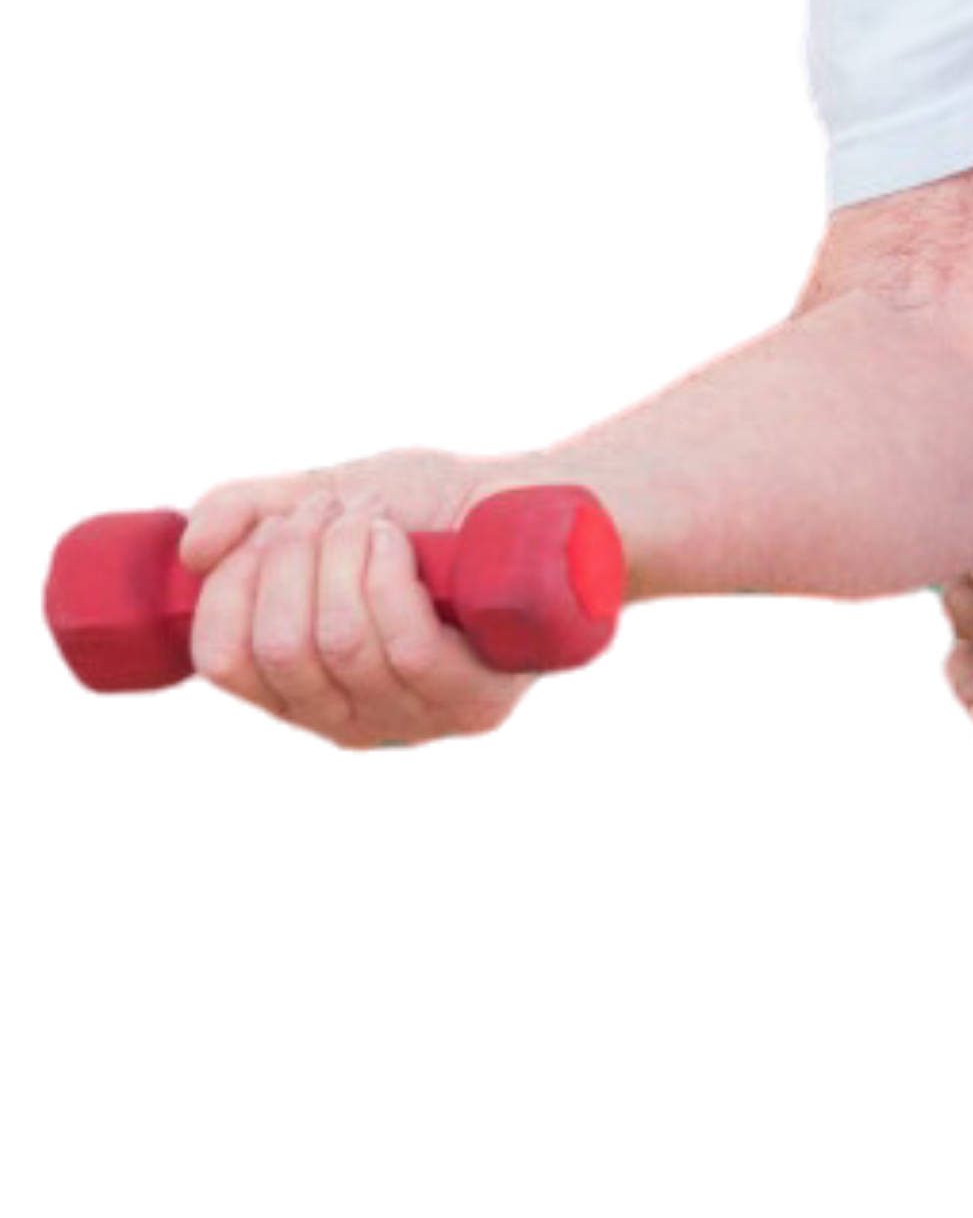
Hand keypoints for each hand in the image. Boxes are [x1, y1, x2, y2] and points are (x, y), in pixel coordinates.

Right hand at [175, 448, 545, 754]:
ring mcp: (413, 721)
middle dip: (296, 555)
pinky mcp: (475, 706)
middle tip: (337, 508)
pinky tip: (401, 542)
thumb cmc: (425, 507)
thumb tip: (192, 552)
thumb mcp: (321, 496)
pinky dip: (390, 580)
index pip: (223, 663)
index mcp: (293, 688)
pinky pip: (406, 651)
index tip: (277, 524)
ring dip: (347, 554)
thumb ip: (244, 511)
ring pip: (341, 644)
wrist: (535, 503)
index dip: (232, 584)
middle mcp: (346, 720)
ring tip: (375, 515)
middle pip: (281, 648)